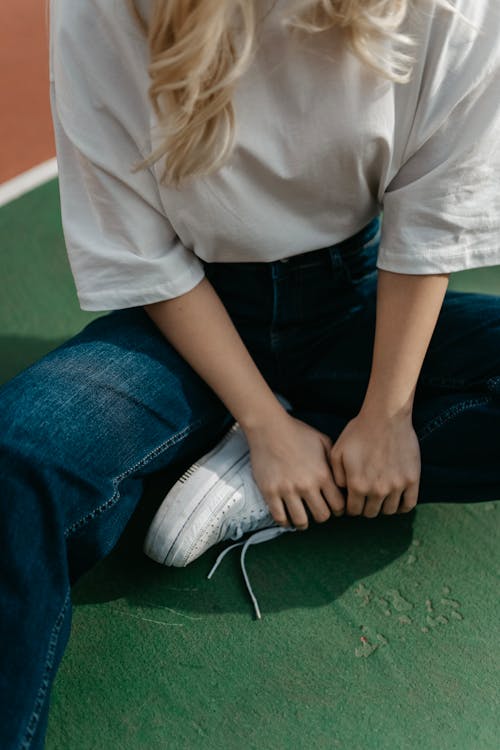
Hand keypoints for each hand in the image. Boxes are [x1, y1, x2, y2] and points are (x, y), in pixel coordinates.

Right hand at [244, 412, 345, 528]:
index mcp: (323, 474)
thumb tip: (341, 479)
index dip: (339, 509)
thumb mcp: (323, 442)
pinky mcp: (270, 492)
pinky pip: (279, 517)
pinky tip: (286, 517)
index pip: (338, 505)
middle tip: (318, 511)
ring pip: (301, 521)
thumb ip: (334, 462)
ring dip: (304, 523)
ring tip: (302, 519)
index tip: (334, 509)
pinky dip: (285, 522)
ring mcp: (287, 490)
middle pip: (322, 516)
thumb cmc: (297, 432)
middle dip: (322, 516)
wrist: (269, 428)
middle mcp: (307, 485)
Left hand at [329, 410, 420, 517]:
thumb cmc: (359, 432)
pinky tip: (396, 500)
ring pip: (389, 511)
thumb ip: (336, 476)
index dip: (351, 508)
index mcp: (357, 485)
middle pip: (371, 513)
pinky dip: (401, 507)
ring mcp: (396, 486)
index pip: (354, 511)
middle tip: (366, 498)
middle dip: (366, 507)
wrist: (386, 417)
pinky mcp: (411, 480)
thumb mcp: (337, 451)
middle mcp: (377, 490)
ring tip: (380, 497)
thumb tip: (342, 492)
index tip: (353, 501)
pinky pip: (408, 505)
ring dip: (383, 507)